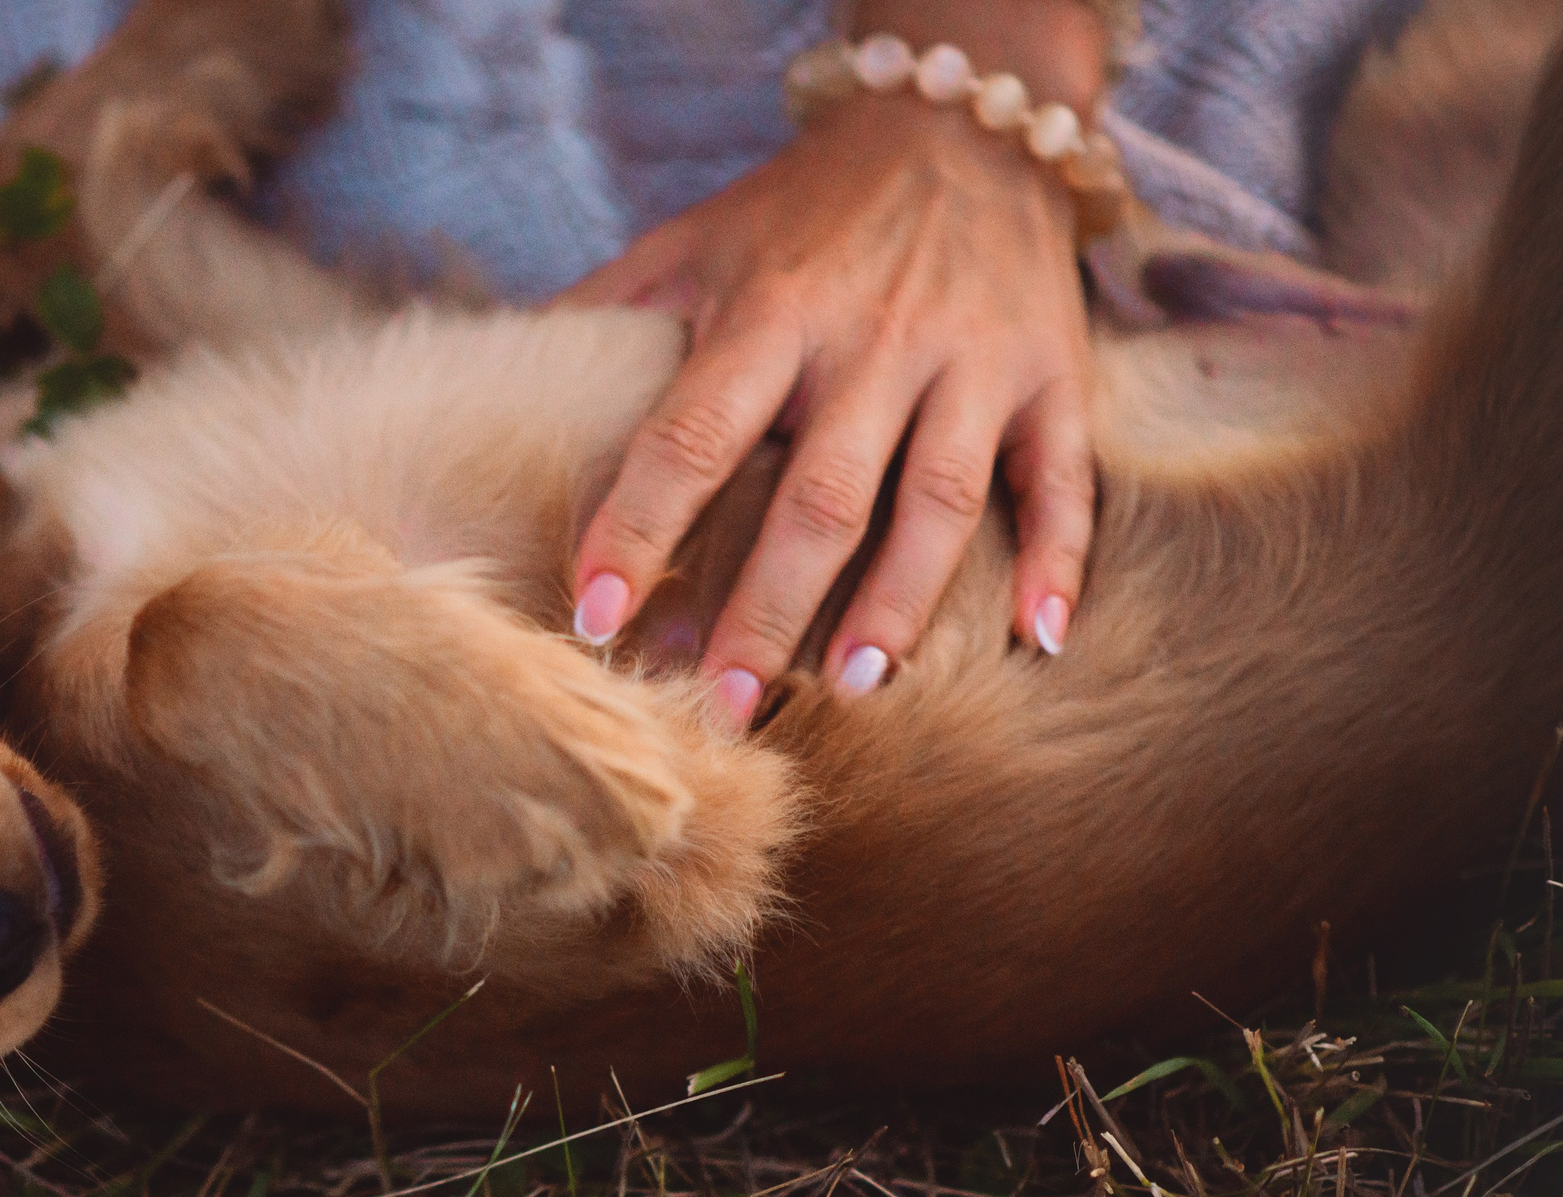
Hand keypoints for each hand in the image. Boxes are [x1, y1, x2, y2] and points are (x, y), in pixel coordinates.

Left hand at [563, 3, 1103, 725]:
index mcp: (773, 309)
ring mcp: (973, 360)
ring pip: (941, 500)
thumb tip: (498, 385)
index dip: (640, 528)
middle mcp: (877, 338)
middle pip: (821, 495)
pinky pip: (1064, 479)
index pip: (693, 435)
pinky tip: (1041, 643)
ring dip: (898, 603)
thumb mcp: (696, 239)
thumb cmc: (805, 212)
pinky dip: (1061, 561)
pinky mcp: (1052, 376)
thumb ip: (608, 314)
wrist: (959, 125)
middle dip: (767, 608)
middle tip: (724, 705)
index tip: (599, 617)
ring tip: (850, 688)